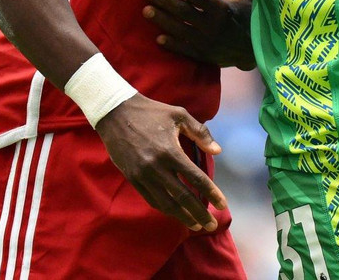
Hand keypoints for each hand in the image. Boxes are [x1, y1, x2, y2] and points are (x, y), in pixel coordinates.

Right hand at [94, 93, 227, 231]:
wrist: (115, 113)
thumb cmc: (151, 112)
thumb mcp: (179, 115)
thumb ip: (200, 132)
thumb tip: (217, 151)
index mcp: (170, 151)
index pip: (196, 178)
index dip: (211, 193)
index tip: (223, 205)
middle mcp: (156, 167)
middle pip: (183, 197)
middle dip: (199, 213)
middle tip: (211, 225)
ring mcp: (143, 175)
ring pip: (166, 203)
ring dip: (182, 216)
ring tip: (196, 225)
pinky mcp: (132, 178)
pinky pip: (151, 199)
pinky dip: (165, 209)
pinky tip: (175, 213)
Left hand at [144, 0, 255, 70]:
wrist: (261, 48)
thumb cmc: (254, 15)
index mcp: (223, 8)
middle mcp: (214, 26)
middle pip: (183, 12)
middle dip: (163, 1)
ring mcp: (209, 43)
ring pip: (181, 30)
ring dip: (162, 21)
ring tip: (146, 11)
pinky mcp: (207, 56)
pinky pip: (187, 51)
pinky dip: (173, 45)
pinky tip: (158, 38)